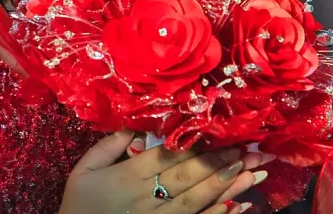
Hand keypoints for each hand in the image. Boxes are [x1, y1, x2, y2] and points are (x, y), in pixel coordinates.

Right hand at [59, 131, 266, 213]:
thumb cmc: (79, 205)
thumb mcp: (83, 170)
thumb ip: (108, 146)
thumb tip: (136, 127)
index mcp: (128, 176)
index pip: (169, 156)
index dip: (197, 145)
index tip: (223, 134)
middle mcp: (147, 197)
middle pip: (189, 176)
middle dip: (222, 162)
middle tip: (253, 151)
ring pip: (198, 200)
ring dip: (228, 187)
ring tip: (253, 174)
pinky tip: (238, 206)